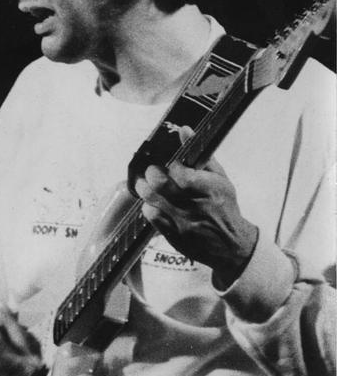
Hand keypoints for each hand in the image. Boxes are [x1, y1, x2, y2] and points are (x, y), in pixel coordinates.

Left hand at [134, 155, 257, 286]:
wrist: (230, 245)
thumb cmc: (224, 208)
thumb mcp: (221, 179)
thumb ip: (201, 155)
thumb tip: (184, 130)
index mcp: (211, 189)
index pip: (181, 173)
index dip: (169, 165)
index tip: (167, 162)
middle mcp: (196, 206)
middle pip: (161, 185)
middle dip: (151, 173)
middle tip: (151, 170)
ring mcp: (183, 223)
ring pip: (152, 201)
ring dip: (144, 189)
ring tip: (146, 183)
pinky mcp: (173, 235)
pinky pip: (152, 217)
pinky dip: (148, 206)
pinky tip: (153, 202)